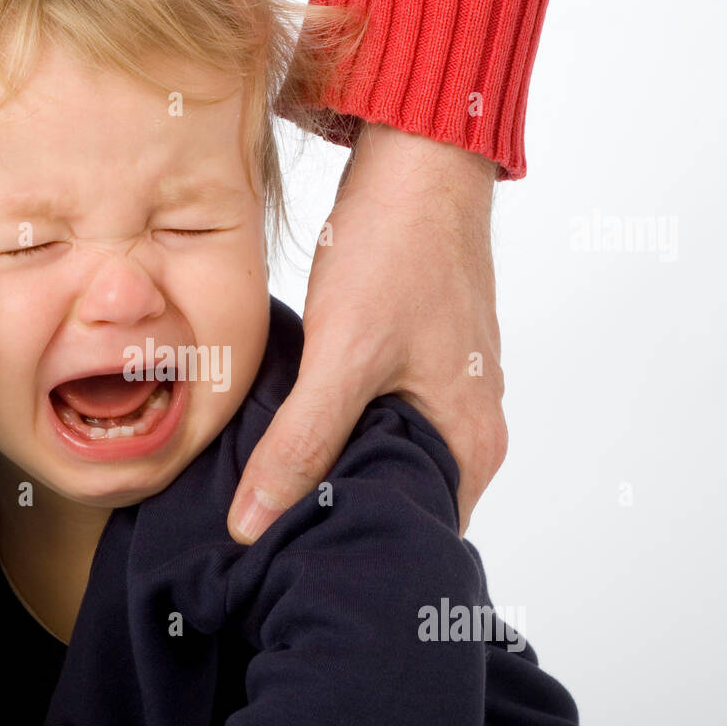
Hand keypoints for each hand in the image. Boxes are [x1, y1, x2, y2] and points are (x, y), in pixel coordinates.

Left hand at [228, 122, 506, 540]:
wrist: (417, 161)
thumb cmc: (400, 251)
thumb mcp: (345, 356)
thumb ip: (302, 443)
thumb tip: (255, 523)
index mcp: (471, 446)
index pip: (415, 534)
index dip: (355, 550)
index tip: (293, 564)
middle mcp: (468, 430)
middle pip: (396, 502)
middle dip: (336, 517)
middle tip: (266, 534)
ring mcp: (445, 396)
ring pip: (379, 460)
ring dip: (331, 472)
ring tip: (270, 491)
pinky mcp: (416, 367)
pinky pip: (373, 421)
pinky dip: (334, 432)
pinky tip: (290, 433)